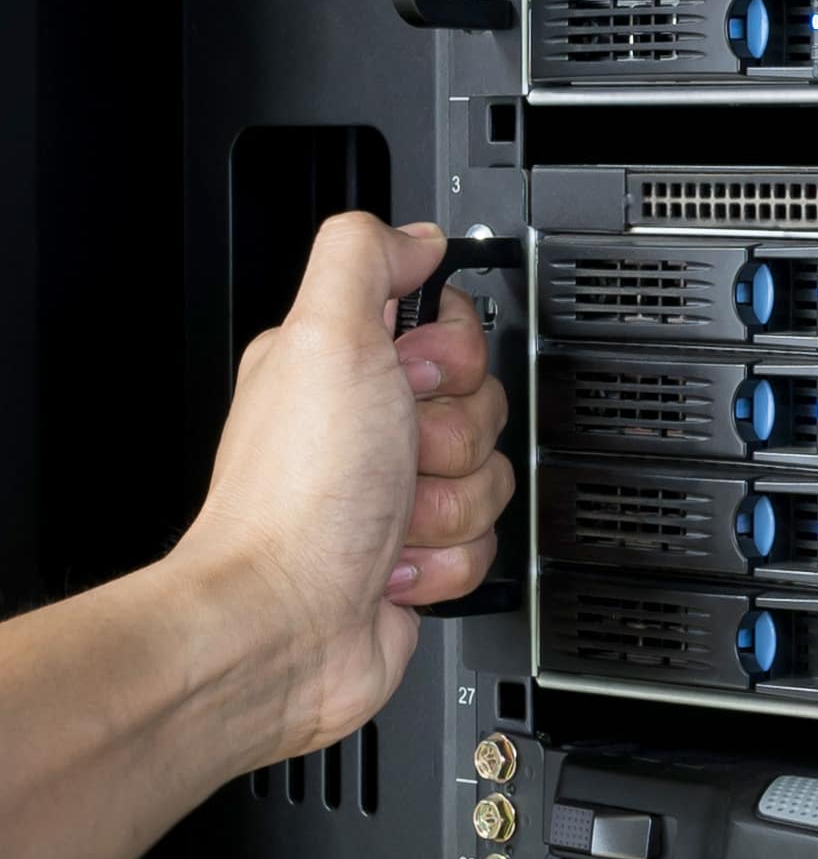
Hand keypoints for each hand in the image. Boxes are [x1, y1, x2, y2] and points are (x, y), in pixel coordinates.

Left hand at [176, 214, 514, 763]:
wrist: (286, 623)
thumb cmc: (296, 496)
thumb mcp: (324, 335)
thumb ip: (368, 259)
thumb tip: (416, 235)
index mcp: (339, 363)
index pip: (451, 329)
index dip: (452, 355)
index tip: (413, 375)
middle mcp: (364, 426)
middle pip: (483, 404)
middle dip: (456, 436)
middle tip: (400, 452)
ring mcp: (391, 495)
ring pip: (491, 475)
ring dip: (452, 504)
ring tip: (391, 517)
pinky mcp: (417, 556)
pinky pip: (485, 541)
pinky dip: (448, 558)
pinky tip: (394, 562)